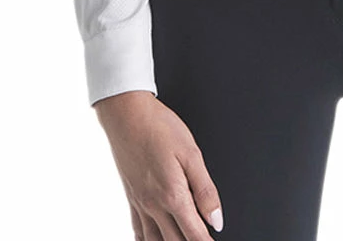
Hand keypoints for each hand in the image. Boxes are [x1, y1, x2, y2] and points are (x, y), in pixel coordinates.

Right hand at [94, 91, 224, 238]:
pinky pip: (138, 230)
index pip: (194, 234)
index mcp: (173, 195)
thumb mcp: (191, 154)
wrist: (126, 115)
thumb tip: (216, 220)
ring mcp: (141, 203)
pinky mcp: (131, 197)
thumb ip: (205, 190)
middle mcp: (155, 205)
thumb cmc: (159, 127)